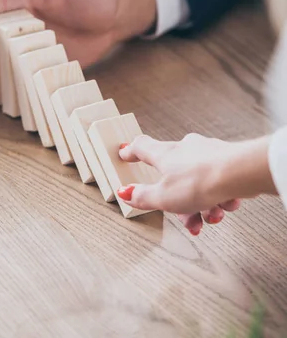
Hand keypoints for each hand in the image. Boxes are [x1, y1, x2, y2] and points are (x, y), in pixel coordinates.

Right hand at [118, 132, 275, 235]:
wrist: (241, 173)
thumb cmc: (201, 180)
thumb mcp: (164, 197)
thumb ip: (143, 196)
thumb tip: (126, 193)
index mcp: (164, 154)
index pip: (141, 147)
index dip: (131, 152)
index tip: (125, 153)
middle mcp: (184, 149)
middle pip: (173, 175)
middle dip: (180, 202)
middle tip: (187, 219)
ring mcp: (206, 153)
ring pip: (197, 182)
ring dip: (202, 204)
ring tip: (210, 218)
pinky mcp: (226, 159)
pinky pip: (216, 181)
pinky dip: (219, 197)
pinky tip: (224, 207)